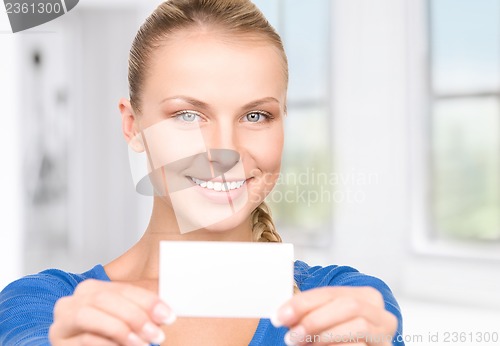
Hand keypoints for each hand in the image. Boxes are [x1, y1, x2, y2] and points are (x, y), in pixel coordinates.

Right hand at [49, 279, 175, 345]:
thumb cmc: (110, 340)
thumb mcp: (126, 322)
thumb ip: (141, 313)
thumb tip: (164, 314)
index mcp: (91, 290)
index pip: (123, 289)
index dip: (147, 301)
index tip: (169, 316)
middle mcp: (72, 302)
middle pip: (105, 299)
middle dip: (135, 315)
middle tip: (157, 334)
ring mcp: (61, 323)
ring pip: (88, 315)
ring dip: (119, 329)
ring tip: (141, 344)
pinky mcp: (58, 342)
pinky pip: (84, 339)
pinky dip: (107, 344)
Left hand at [271, 286, 397, 345]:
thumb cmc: (336, 338)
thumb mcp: (324, 320)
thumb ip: (308, 313)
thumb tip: (283, 314)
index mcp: (366, 297)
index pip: (331, 293)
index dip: (303, 303)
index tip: (280, 316)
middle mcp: (381, 314)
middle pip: (349, 306)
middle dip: (316, 319)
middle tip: (291, 335)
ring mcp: (385, 336)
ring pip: (359, 326)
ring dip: (326, 335)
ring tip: (303, 343)